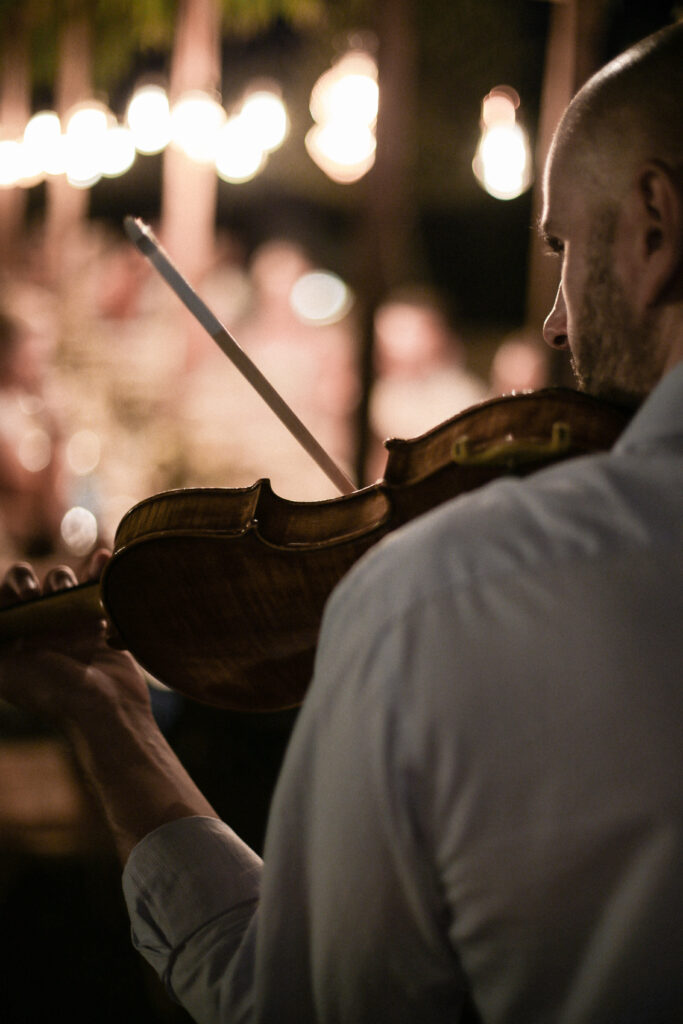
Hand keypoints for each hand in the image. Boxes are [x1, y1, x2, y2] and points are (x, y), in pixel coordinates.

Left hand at [0, 549, 149, 727]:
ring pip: (60, 582)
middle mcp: (37, 630)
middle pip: (25, 585)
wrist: (104, 710)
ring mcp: (69, 624)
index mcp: (11, 640)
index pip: (0, 599)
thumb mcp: (4, 671)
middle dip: (26, 582)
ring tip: (70, 594)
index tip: (22, 599)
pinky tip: (103, 559)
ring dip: (63, 578)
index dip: (6, 591)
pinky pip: (95, 587)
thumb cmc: (51, 693)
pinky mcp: (99, 622)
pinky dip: (99, 570)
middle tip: (34, 597)